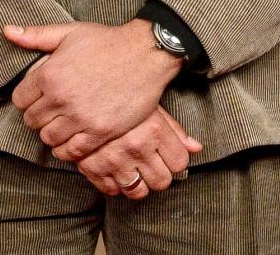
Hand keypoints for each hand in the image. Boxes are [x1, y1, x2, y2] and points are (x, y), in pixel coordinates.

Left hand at [3, 19, 183, 158]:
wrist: (145, 53)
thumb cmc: (107, 41)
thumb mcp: (70, 32)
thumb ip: (36, 35)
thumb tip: (7, 32)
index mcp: (50, 74)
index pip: (20, 100)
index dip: (27, 98)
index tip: (38, 96)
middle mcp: (61, 99)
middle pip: (32, 121)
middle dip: (38, 116)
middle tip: (51, 110)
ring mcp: (80, 118)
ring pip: (49, 139)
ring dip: (52, 133)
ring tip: (62, 123)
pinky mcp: (99, 132)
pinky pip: (72, 152)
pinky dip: (69, 148)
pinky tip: (74, 137)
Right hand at [74, 105, 202, 198]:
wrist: (83, 87)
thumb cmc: (122, 93)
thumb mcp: (151, 104)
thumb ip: (174, 129)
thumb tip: (196, 148)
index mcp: (153, 129)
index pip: (180, 163)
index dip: (177, 159)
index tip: (169, 153)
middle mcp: (136, 147)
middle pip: (162, 181)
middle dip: (161, 173)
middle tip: (153, 161)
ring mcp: (114, 160)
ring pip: (139, 192)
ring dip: (140, 183)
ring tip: (136, 167)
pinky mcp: (94, 168)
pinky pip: (113, 190)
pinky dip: (116, 184)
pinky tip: (117, 169)